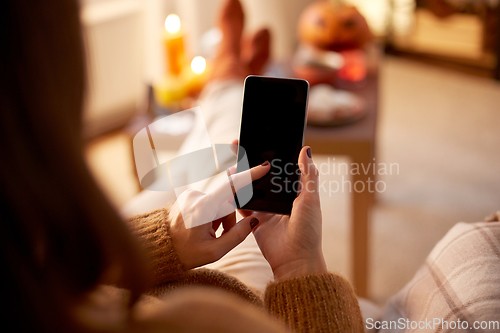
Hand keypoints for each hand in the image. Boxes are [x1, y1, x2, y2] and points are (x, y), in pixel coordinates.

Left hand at [169, 157, 269, 268]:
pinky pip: (208, 202)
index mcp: (203, 208)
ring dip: (218, 217)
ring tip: (206, 233)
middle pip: (227, 202)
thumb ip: (238, 235)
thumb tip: (254, 220)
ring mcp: (190, 194)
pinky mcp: (188, 196)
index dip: (250, 176)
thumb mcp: (215, 251)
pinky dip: (210, 214)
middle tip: (217, 235)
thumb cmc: (185, 253)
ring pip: (218, 203)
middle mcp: (196, 196)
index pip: (232, 186)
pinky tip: (200, 226)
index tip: (263, 168)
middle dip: (228, 219)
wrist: (159, 248)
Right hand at [238, 145, 326, 280]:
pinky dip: (234, 196)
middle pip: (261, 173)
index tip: (258, 137)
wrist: (295, 260)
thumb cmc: (308, 230)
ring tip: (230, 163)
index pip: (280, 165)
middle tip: (236, 144)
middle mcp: (279, 197)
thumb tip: (306, 149)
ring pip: (249, 187)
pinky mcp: (254, 219)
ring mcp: (266, 207)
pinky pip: (241, 204)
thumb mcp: (311, 199)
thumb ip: (308, 175)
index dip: (269, 152)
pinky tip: (226, 185)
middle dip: (249, 160)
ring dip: (239, 175)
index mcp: (294, 190)